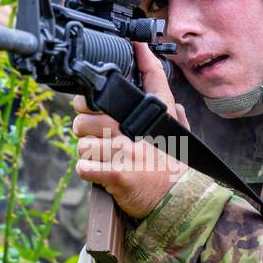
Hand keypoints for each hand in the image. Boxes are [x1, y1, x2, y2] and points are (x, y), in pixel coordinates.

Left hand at [72, 42, 190, 218]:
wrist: (178, 200)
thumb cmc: (174, 169)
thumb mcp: (180, 138)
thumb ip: (176, 119)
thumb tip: (177, 105)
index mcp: (153, 116)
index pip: (148, 78)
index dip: (128, 64)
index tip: (121, 62)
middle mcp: (136, 128)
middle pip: (87, 116)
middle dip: (86, 129)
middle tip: (98, 140)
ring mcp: (125, 150)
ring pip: (82, 144)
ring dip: (88, 155)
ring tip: (104, 161)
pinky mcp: (116, 173)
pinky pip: (84, 167)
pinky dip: (88, 173)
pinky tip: (101, 174)